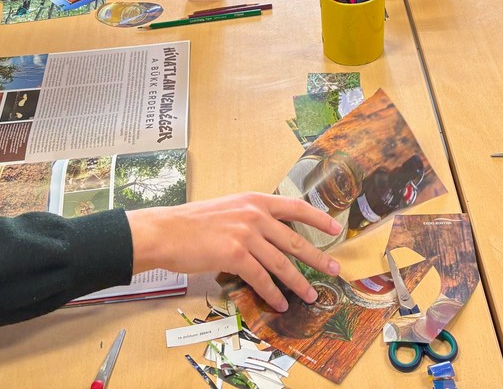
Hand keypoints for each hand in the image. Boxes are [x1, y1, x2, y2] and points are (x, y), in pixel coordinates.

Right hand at [126, 193, 342, 310]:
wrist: (166, 232)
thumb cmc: (192, 223)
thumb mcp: (228, 209)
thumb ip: (250, 217)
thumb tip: (270, 234)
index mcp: (254, 200)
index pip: (295, 207)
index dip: (318, 219)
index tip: (336, 228)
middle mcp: (254, 214)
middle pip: (294, 239)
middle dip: (317, 257)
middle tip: (334, 269)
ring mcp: (246, 234)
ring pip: (281, 263)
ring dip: (298, 282)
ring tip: (311, 295)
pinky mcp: (235, 255)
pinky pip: (261, 278)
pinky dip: (273, 293)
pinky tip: (280, 303)